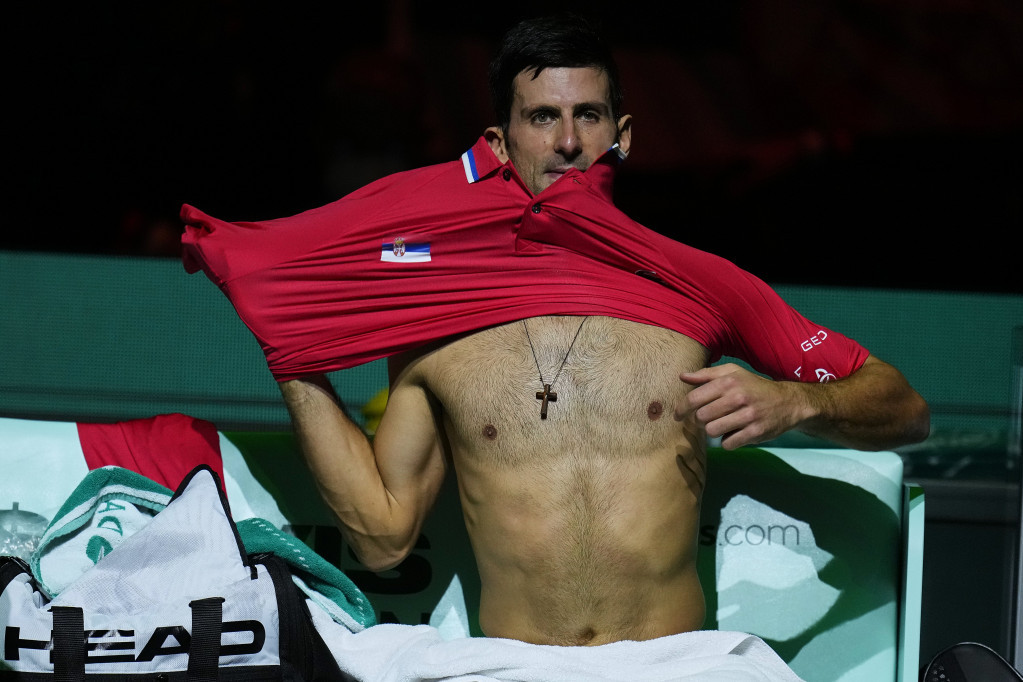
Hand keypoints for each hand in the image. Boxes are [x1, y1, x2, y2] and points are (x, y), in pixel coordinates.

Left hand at [678, 363, 815, 449]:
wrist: (788, 402)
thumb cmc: (754, 386)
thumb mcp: (733, 373)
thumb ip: (706, 375)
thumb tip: (682, 376)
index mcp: (729, 381)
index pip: (694, 398)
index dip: (681, 408)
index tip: (678, 415)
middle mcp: (738, 397)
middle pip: (701, 417)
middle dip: (699, 420)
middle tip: (706, 419)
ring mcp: (748, 416)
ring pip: (712, 431)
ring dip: (713, 431)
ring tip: (721, 425)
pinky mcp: (756, 433)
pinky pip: (728, 443)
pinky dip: (727, 441)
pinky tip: (734, 433)